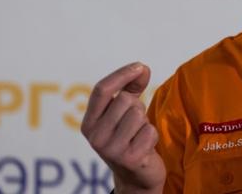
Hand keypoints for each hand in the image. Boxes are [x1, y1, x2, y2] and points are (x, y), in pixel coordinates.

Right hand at [81, 62, 165, 193]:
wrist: (136, 176)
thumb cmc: (130, 137)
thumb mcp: (125, 112)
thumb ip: (132, 88)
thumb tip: (142, 68)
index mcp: (89, 123)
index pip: (101, 90)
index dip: (122, 74)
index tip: (140, 66)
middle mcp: (95, 136)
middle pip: (125, 100)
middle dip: (137, 106)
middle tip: (134, 124)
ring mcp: (110, 149)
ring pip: (138, 114)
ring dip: (145, 123)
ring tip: (138, 136)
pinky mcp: (129, 159)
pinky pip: (150, 131)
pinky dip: (152, 136)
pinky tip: (145, 147)